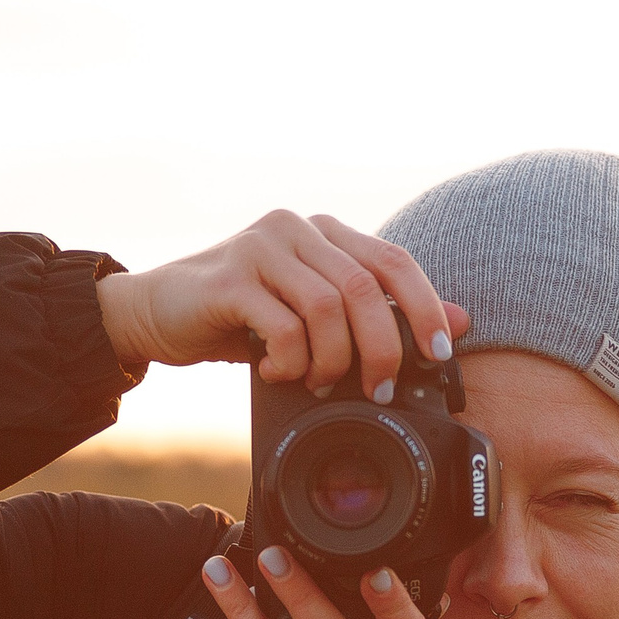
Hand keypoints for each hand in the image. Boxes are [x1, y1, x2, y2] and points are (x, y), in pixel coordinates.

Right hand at [97, 210, 470, 399]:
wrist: (158, 313)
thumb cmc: (242, 317)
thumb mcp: (314, 315)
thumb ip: (378, 313)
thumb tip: (460, 320)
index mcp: (324, 232)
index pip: (394, 260)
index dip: (425, 307)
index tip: (438, 355)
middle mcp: (295, 228)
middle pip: (364, 288)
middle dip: (382, 348)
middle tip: (378, 390)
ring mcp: (259, 248)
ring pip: (326, 308)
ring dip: (332, 361)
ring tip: (318, 382)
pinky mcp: (228, 279)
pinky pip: (282, 326)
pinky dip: (290, 361)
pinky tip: (277, 373)